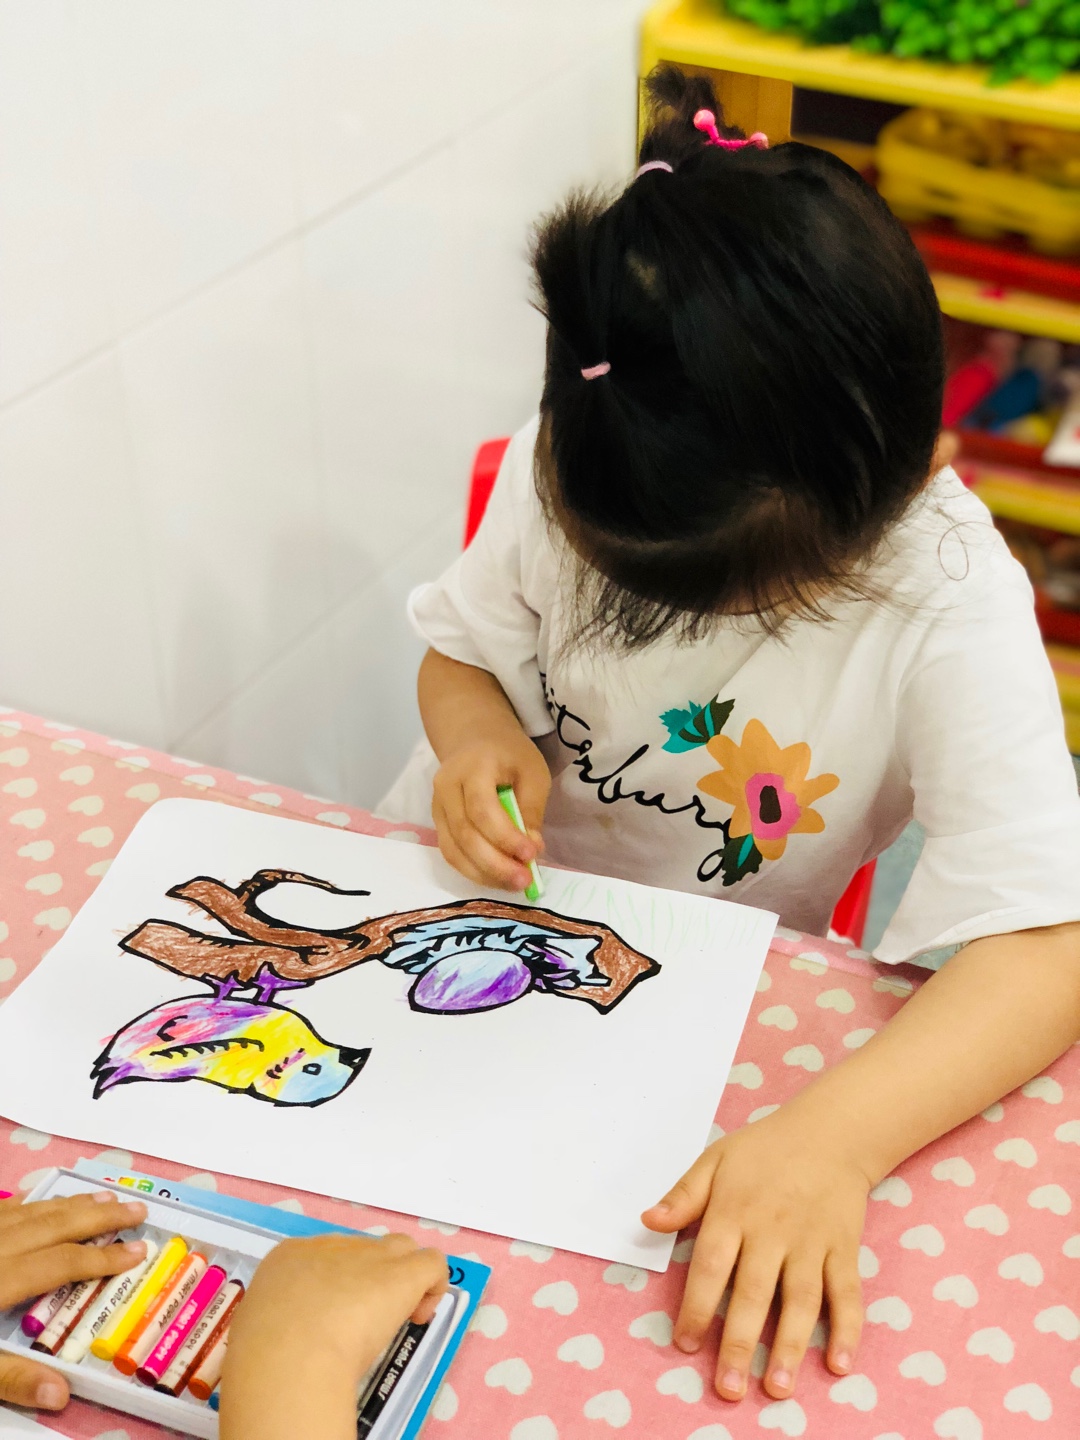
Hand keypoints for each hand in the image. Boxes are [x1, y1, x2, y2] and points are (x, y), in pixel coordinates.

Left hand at [0, 1191, 146, 1410]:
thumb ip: (7, 1376)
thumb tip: (60, 1393)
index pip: (62, 1263)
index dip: (104, 1258)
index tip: (141, 1251)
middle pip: (54, 1224)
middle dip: (99, 1216)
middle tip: (136, 1210)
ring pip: (30, 1210)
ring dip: (71, 1204)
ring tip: (104, 1198)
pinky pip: (1, 1210)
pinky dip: (30, 1203)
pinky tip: (39, 1201)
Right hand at [221, 1233, 447, 1439]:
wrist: (290, 1353)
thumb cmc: (265, 1351)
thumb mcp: (258, 1327)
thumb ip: (281, 1319)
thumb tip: (292, 1331)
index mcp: (290, 1257)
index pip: (325, 1260)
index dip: (336, 1289)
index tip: (334, 1322)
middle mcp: (332, 1246)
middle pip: (364, 1253)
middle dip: (368, 1284)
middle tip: (364, 1325)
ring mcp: (369, 1254)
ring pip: (400, 1249)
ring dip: (403, 1278)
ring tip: (399, 1317)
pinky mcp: (401, 1272)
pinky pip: (432, 1262)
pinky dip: (432, 1286)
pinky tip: (420, 1316)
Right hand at [432, 729, 549, 890]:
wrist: (475, 739)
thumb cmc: (509, 754)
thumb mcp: (533, 772)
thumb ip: (531, 809)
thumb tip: (531, 850)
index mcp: (473, 767)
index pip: (482, 809)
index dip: (505, 837)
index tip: (531, 854)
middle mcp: (446, 787)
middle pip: (464, 834)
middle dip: (495, 864)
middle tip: (524, 880)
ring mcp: (437, 806)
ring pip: (454, 849)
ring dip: (484, 873)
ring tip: (513, 883)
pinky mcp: (437, 822)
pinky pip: (451, 852)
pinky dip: (474, 870)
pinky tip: (496, 877)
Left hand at [642, 1113, 869, 1401]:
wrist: (829, 1132)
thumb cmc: (764, 1151)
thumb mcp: (716, 1160)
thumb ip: (683, 1195)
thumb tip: (648, 1221)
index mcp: (735, 1209)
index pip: (711, 1264)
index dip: (696, 1305)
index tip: (684, 1342)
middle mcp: (773, 1230)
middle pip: (753, 1292)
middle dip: (739, 1342)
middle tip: (727, 1387)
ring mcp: (811, 1242)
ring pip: (800, 1300)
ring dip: (789, 1345)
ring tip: (776, 1386)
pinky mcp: (843, 1248)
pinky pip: (847, 1292)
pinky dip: (846, 1328)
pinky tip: (838, 1363)